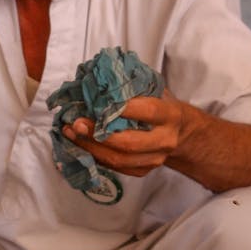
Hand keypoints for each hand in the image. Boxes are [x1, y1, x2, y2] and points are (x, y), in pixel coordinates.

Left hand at [62, 92, 183, 177]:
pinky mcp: (143, 171)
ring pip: (119, 159)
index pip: (148, 111)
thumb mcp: (154, 89)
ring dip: (90, 147)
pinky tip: (80, 144)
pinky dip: (94, 156)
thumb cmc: (160, 104)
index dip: (124, 108)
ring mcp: (155, 159)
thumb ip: (132, 85)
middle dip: (98, 134)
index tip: (99, 102)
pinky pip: (115, 167)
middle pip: (129, 143)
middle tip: (76, 123)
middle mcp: (165, 140)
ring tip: (71, 133)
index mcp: (170, 115)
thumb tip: (98, 78)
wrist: (179, 132)